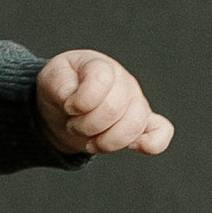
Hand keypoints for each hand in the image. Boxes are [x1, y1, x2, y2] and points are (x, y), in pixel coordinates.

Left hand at [36, 48, 171, 157]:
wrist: (64, 109)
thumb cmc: (61, 89)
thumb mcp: (50, 79)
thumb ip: (59, 82)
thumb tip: (73, 97)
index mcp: (101, 66)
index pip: (101, 80)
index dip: (81, 101)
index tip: (68, 106)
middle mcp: (124, 82)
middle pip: (114, 108)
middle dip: (87, 125)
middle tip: (74, 124)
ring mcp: (136, 103)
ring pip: (134, 125)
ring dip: (106, 141)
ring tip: (90, 139)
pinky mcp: (143, 125)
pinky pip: (161, 132)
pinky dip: (153, 142)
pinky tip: (137, 146)